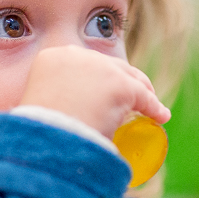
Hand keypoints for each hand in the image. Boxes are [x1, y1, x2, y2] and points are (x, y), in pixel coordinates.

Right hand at [19, 45, 170, 138]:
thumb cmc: (38, 133)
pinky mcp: (121, 86)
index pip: (85, 64)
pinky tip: (160, 116)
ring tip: (150, 109)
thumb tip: (60, 111)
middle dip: (123, 81)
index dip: (98, 78)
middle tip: (128, 103)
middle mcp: (77, 56)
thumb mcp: (40, 104)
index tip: (102, 94)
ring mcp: (101, 68)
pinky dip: (153, 107)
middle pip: (110, 66)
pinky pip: (143, 98)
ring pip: (130, 78)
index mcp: (53, 58)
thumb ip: (51, 98)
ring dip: (142, 93)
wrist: (45, 141)